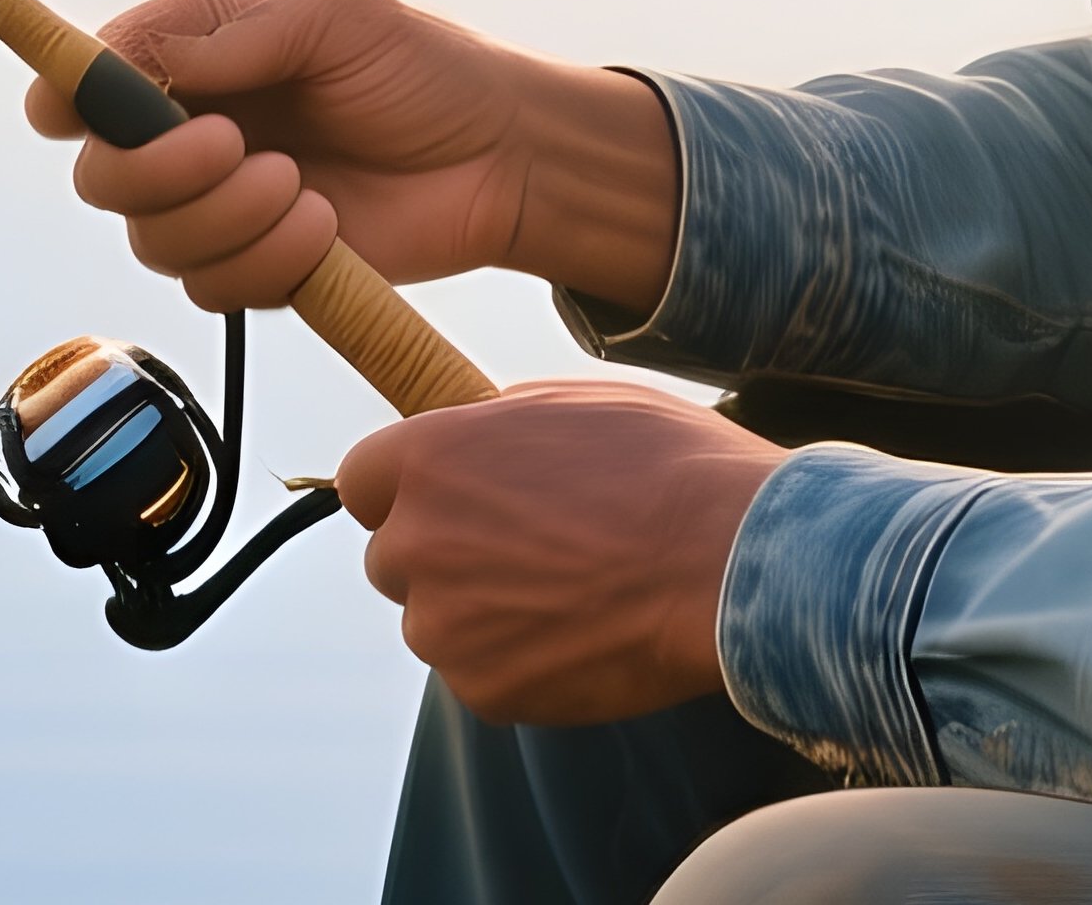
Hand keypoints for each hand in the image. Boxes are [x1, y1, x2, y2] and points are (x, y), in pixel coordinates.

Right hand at [25, 0, 675, 314]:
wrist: (501, 160)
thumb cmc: (423, 68)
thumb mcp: (336, 13)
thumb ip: (235, 30)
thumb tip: (142, 57)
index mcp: (195, 53)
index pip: (86, 81)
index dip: (64, 100)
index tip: (71, 114)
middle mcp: (189, 132)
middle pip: (101, 176)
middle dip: (155, 172)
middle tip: (234, 147)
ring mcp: (220, 208)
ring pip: (154, 242)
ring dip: (226, 220)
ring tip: (303, 188)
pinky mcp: (257, 269)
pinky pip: (214, 289)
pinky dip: (265, 262)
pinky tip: (322, 228)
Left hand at [338, 381, 783, 726]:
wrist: (732, 564)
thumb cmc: (664, 466)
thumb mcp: (568, 400)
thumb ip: (493, 422)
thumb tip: (472, 432)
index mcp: (426, 457)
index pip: (359, 480)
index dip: (402, 489)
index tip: (443, 497)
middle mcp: (417, 541)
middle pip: (391, 555)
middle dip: (438, 552)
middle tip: (518, 547)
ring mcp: (445, 624)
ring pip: (432, 620)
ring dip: (475, 611)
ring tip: (562, 592)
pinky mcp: (485, 690)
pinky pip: (477, 673)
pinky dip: (514, 661)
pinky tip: (579, 633)